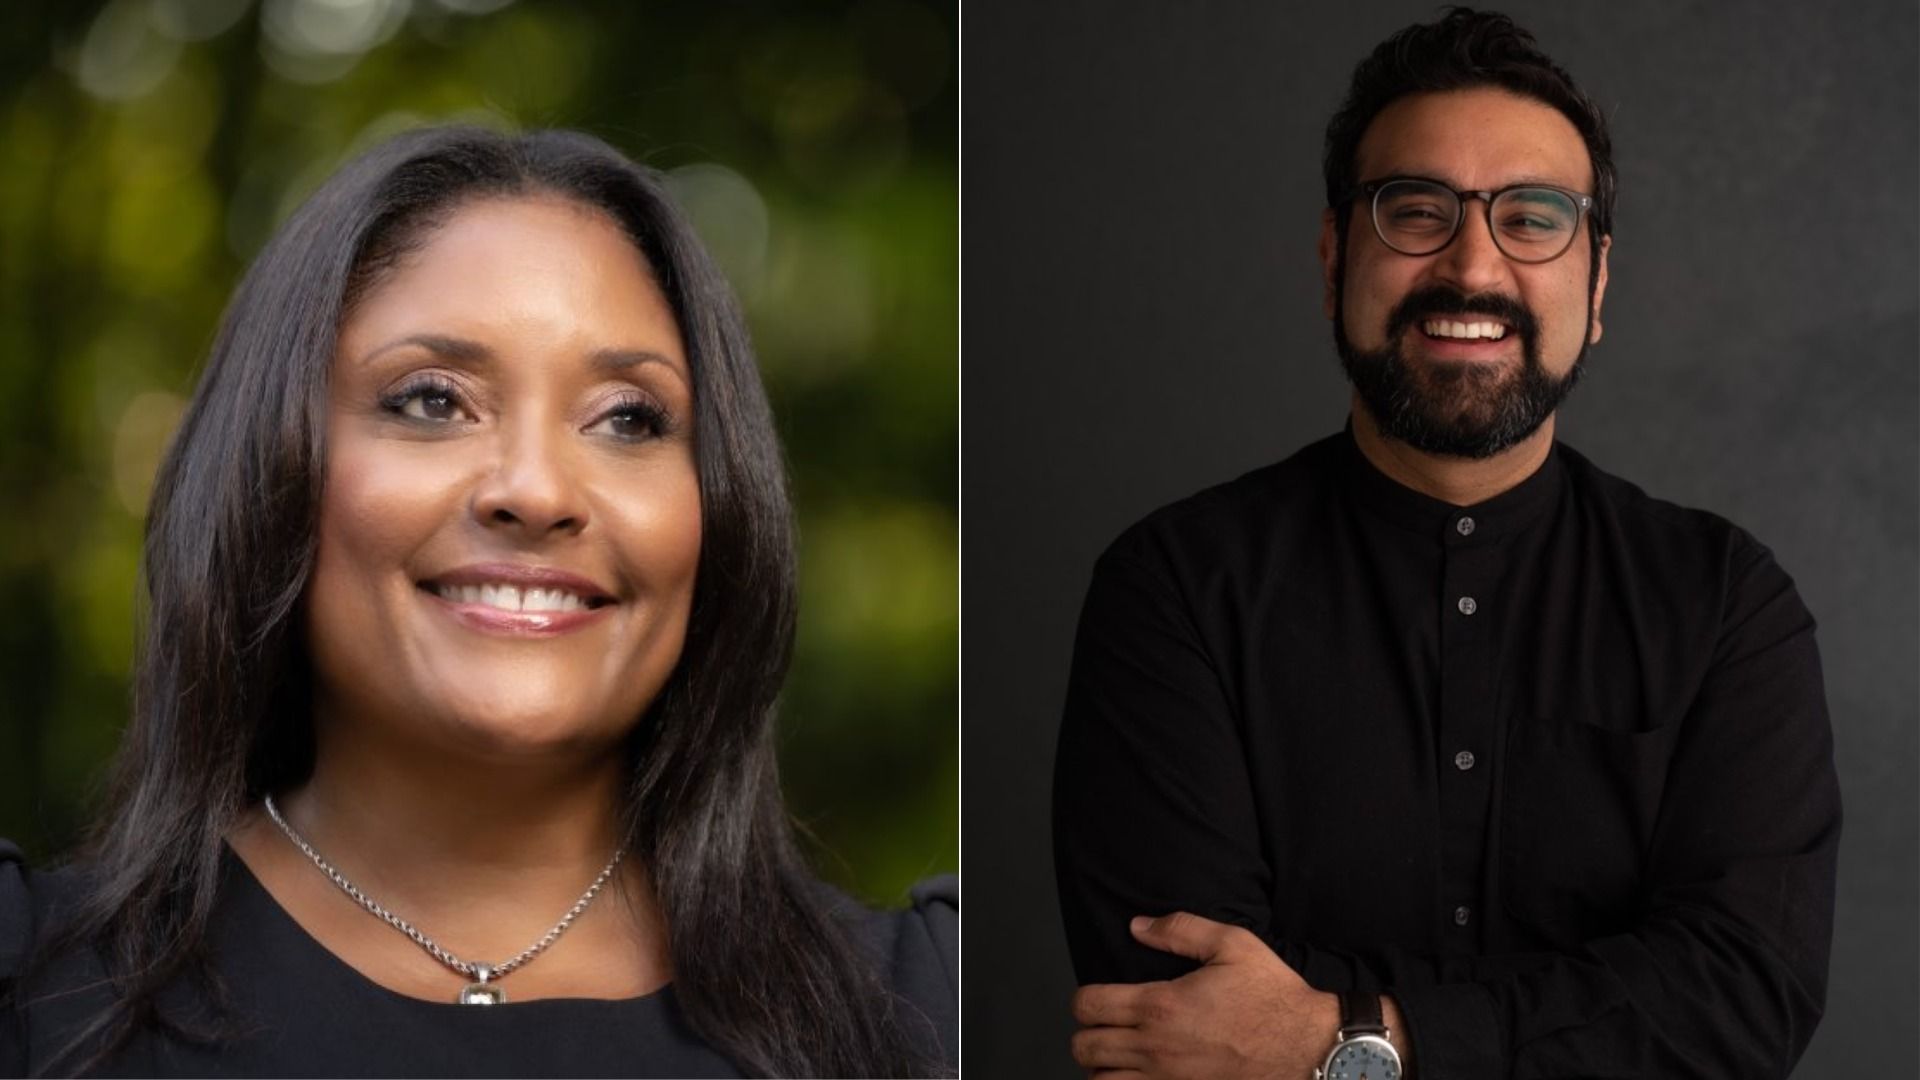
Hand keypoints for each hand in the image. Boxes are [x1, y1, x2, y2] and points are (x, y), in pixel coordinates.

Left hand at [1069, 911, 1339, 1078]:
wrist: (1310, 1047)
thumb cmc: (1273, 996)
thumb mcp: (1232, 945)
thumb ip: (1179, 930)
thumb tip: (1137, 926)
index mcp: (1160, 1005)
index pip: (1088, 1006)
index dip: (1085, 1000)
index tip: (1099, 998)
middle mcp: (1155, 1047)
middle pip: (1085, 1047)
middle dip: (1088, 1033)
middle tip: (1107, 1026)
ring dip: (1103, 1067)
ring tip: (1118, 1055)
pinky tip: (1139, 1076)